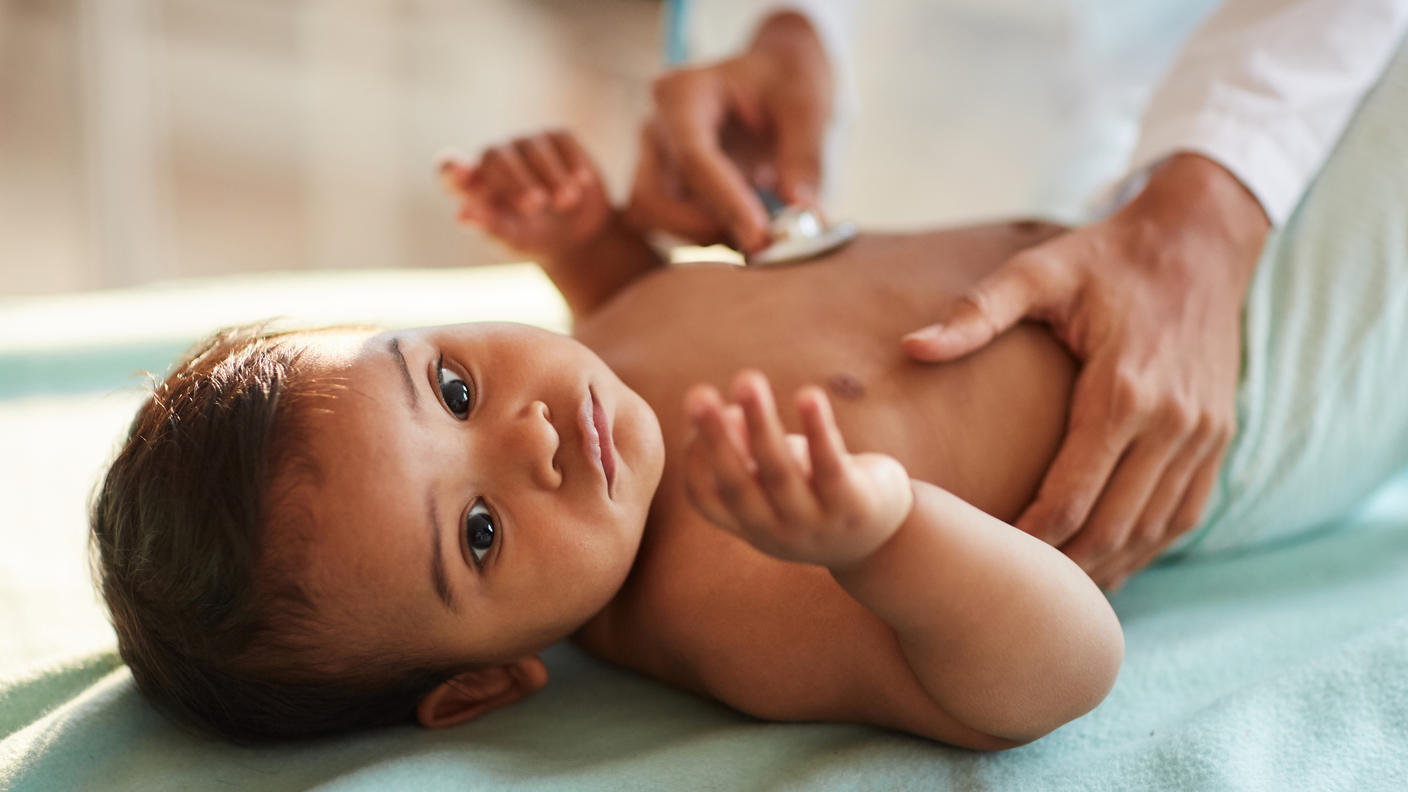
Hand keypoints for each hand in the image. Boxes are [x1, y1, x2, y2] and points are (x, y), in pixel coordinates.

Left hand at [441, 130, 610, 256]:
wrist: (577, 237)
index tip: (461, 174)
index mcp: (474, 185)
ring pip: (533, 147)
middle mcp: (496, 158)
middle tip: (534, 206)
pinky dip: (571, 161)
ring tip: (565, 203)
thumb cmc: (533, 239)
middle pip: (496, 155)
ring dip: (550, 174)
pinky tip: (580, 183)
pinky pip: (561, 139)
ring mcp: (526, 145)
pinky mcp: (558, 139)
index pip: (450, 170)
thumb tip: (463, 216)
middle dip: (515, 179)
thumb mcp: (513, 240)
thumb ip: (490, 227)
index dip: (453, 169)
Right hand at [627, 11, 831, 252]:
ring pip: (656, 219)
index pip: (693, 159)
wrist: (776, 77)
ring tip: (762, 236)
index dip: (725, 203)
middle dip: (701, 228)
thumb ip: (804, 156)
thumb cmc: (787, 79)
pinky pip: (671, 226)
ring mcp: (656, 161)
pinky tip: (748, 232)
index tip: (761, 236)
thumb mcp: (807, 104)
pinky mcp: (666, 188)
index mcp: (684, 94)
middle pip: (653, 198)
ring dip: (706, 237)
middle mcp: (658, 128)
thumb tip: (801, 211)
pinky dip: (709, 237)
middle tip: (760, 244)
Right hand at [682, 370, 913, 568]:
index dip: (695, 455)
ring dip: (761, 424)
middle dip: (716, 437)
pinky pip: (830, 465)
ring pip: (780, 472)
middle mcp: (776, 531)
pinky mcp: (854, 507)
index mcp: (749, 525)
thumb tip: (727, 412)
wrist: (884, 539)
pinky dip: (817, 429)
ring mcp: (815, 524)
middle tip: (697, 395)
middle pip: (737, 484)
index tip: (697, 408)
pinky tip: (809, 395)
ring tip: (746, 380)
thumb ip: (750, 452)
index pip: (706, 497)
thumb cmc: (817, 494)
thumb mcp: (777, 479)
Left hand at [902, 154, 1269, 589]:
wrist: (1198, 239)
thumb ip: (978, 313)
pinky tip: (1109, 564)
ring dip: (1107, 568)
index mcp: (1122, 390)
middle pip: (1113, 526)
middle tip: (1012, 594)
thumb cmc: (1105, 257)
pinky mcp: (1218, 437)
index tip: (987, 558)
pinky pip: (1185, 513)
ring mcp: (1202, 434)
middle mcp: (1171, 422)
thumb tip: (912, 348)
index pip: (1073, 494)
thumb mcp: (1039, 271)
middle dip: (1063, 567)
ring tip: (1054, 595)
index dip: (1030, 537)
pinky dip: (1147, 548)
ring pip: (1153, 531)